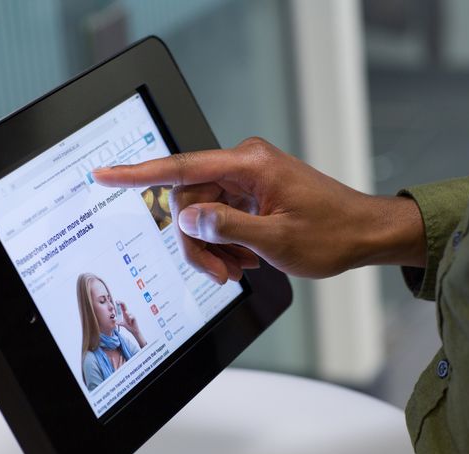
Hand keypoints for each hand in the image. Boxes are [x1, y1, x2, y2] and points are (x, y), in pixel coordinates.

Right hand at [94, 137, 424, 281]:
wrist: (363, 232)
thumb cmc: (332, 232)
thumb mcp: (276, 239)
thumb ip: (226, 226)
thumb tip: (187, 217)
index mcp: (249, 164)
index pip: (182, 166)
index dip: (138, 174)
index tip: (105, 174)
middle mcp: (243, 165)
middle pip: (190, 201)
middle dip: (198, 241)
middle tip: (221, 273)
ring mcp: (246, 179)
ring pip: (203, 214)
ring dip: (214, 247)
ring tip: (239, 269)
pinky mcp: (250, 193)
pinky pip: (220, 218)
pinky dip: (227, 243)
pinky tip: (247, 257)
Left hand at [117, 302, 145, 346]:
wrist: (134, 330)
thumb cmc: (129, 326)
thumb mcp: (123, 324)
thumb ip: (120, 323)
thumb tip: (116, 322)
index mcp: (125, 314)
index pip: (122, 307)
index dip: (119, 303)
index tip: (116, 301)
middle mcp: (128, 313)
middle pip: (125, 306)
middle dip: (121, 303)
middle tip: (117, 301)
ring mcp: (131, 315)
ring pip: (128, 312)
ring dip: (126, 312)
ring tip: (125, 312)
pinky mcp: (134, 318)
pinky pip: (132, 316)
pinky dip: (130, 317)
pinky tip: (129, 317)